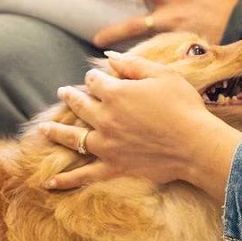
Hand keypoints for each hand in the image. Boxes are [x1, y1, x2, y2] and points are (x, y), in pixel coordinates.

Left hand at [42, 53, 241, 198]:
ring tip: (44, 128)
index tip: (96, 77)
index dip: (93, 77)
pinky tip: (49, 183)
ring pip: (74, 138)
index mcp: (115, 93)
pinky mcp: (114, 167)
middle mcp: (104, 118)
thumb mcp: (161, 74)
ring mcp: (106, 145)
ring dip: (57, 132)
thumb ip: (132, 64)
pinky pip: (85, 175)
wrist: (196, 144)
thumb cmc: (183, 105)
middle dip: (71, 96)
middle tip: (63, 92)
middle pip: (80, 105)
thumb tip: (108, 57)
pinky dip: (66, 180)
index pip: (94, 81)